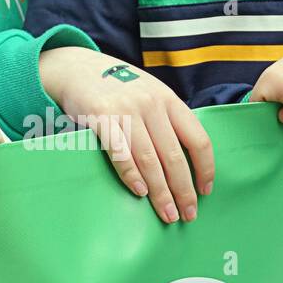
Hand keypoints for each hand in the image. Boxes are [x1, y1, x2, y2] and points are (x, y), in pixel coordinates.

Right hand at [38, 47, 214, 224]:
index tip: (205, 191)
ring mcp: (125, 111)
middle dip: (183, 190)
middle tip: (188, 214)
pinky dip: (131, 175)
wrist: (77, 68)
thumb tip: (187, 162)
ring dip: (160, 192)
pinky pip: (120, 154)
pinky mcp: (101, 118)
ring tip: (167, 213)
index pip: (198, 139)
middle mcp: (151, 104)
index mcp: (169, 99)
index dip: (205, 169)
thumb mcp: (150, 93)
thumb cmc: (117, 87)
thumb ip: (167, 119)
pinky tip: (140, 192)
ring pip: (149, 160)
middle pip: (174, 156)